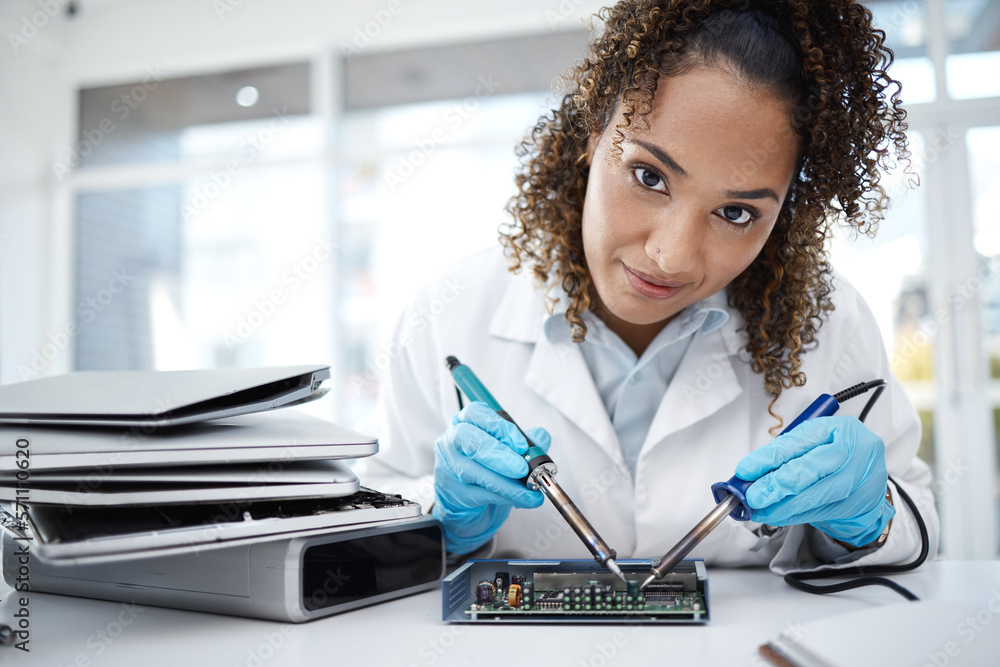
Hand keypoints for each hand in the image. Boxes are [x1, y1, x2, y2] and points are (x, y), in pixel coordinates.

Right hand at [432, 402, 548, 552]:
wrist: (470, 500)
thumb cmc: (487, 468)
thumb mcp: (509, 450)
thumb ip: (526, 442)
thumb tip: (541, 437)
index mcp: (466, 422)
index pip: (476, 413)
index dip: (499, 426)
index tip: (522, 444)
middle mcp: (452, 440)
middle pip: (469, 439)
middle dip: (499, 454)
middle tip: (522, 469)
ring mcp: (448, 466)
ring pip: (473, 471)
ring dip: (506, 482)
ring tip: (529, 490)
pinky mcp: (451, 492)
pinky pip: (478, 493)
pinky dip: (503, 497)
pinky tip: (521, 499)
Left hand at [734, 416, 894, 546]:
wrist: (868, 471)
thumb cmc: (834, 452)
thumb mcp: (812, 442)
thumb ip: (784, 454)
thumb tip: (751, 474)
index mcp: (838, 427)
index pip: (797, 442)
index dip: (768, 458)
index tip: (746, 471)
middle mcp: (855, 449)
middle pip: (809, 469)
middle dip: (776, 485)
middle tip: (753, 497)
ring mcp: (861, 477)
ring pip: (816, 495)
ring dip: (784, 506)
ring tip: (762, 510)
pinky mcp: (862, 501)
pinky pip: (823, 511)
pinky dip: (797, 515)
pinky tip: (780, 516)